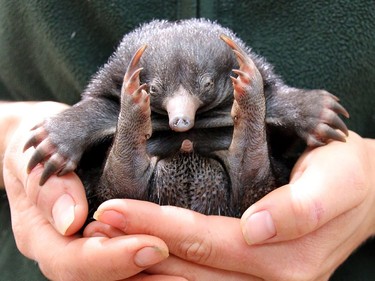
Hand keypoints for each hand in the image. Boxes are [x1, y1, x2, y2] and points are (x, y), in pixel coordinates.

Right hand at [3, 102, 182, 280]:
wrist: (46, 146)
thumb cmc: (39, 148)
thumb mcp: (31, 158)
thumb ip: (47, 186)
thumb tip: (70, 220)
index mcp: (40, 235)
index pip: (71, 261)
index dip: (109, 258)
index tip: (151, 245)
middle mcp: (61, 251)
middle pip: (94, 278)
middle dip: (135, 270)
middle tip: (178, 265)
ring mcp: (83, 249)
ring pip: (114, 277)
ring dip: (148, 276)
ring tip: (184, 274)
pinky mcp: (105, 241)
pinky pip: (126, 264)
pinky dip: (148, 267)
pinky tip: (176, 263)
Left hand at [92, 132, 374, 280]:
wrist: (364, 193)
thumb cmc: (347, 176)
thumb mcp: (335, 181)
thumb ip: (301, 208)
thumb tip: (255, 229)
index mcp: (287, 258)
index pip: (206, 241)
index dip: (155, 226)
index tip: (111, 211)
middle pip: (190, 265)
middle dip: (137, 244)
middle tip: (94, 227)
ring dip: (144, 263)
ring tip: (104, 242)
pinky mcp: (255, 276)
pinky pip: (204, 280)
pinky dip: (167, 272)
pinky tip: (142, 259)